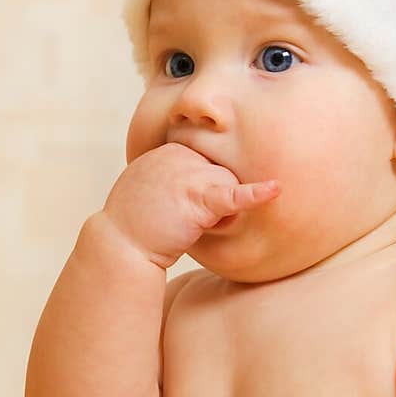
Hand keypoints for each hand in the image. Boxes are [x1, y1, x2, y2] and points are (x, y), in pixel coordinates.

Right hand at [101, 143, 279, 267]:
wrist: (120, 246)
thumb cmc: (138, 226)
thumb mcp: (155, 191)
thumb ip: (177, 181)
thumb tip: (200, 188)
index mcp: (169, 150)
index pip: (206, 164)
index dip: (202, 191)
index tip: (180, 209)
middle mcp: (179, 154)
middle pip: (219, 172)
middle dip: (212, 200)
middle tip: (181, 221)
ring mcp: (189, 173)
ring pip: (228, 184)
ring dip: (218, 212)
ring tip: (186, 225)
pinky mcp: (199, 197)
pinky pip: (233, 194)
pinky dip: (254, 195)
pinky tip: (275, 190)